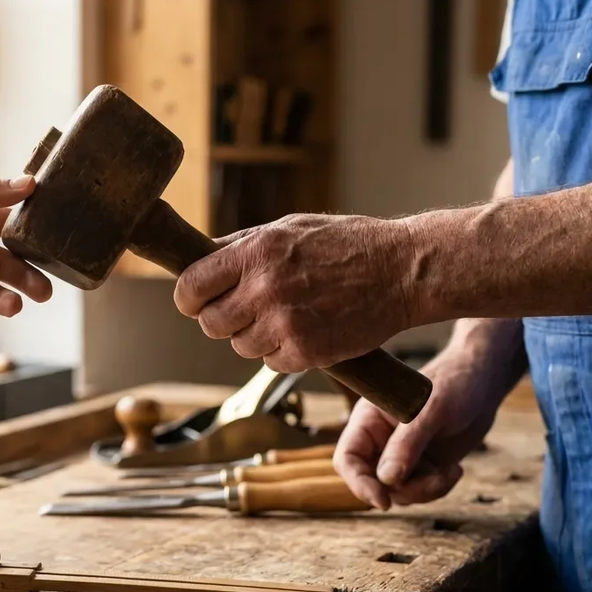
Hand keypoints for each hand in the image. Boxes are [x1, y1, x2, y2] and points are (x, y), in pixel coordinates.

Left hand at [173, 213, 414, 371]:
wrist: (402, 270)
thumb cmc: (347, 244)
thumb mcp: (289, 227)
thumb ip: (241, 244)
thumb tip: (198, 255)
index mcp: (255, 252)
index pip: (190, 288)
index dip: (189, 298)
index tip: (196, 301)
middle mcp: (264, 288)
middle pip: (210, 324)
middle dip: (222, 320)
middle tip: (245, 311)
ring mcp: (285, 324)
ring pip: (240, 346)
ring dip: (255, 337)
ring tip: (286, 315)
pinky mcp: (306, 353)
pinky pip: (271, 364)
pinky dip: (283, 354)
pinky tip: (306, 331)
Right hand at [332, 348, 505, 509]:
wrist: (483, 383)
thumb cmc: (453, 384)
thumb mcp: (430, 412)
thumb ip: (407, 444)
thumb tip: (387, 480)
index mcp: (368, 420)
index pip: (347, 459)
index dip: (359, 483)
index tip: (384, 502)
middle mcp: (379, 441)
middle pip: (373, 482)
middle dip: (404, 489)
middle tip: (435, 478)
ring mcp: (400, 456)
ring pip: (397, 492)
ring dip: (425, 490)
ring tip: (452, 471)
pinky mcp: (420, 466)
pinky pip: (419, 492)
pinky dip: (437, 489)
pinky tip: (454, 470)